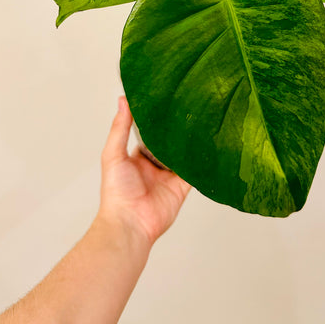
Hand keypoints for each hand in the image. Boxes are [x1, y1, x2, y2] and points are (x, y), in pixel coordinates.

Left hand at [96, 96, 190, 247]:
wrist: (130, 224)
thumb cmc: (116, 191)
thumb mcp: (114, 154)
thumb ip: (120, 127)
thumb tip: (122, 99)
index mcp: (137, 157)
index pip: (150, 133)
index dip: (157, 120)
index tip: (167, 100)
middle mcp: (154, 165)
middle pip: (169, 143)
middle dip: (177, 130)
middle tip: (190, 108)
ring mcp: (170, 176)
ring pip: (184, 155)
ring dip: (191, 143)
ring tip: (203, 121)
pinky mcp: (182, 187)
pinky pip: (195, 172)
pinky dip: (202, 161)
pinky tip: (210, 146)